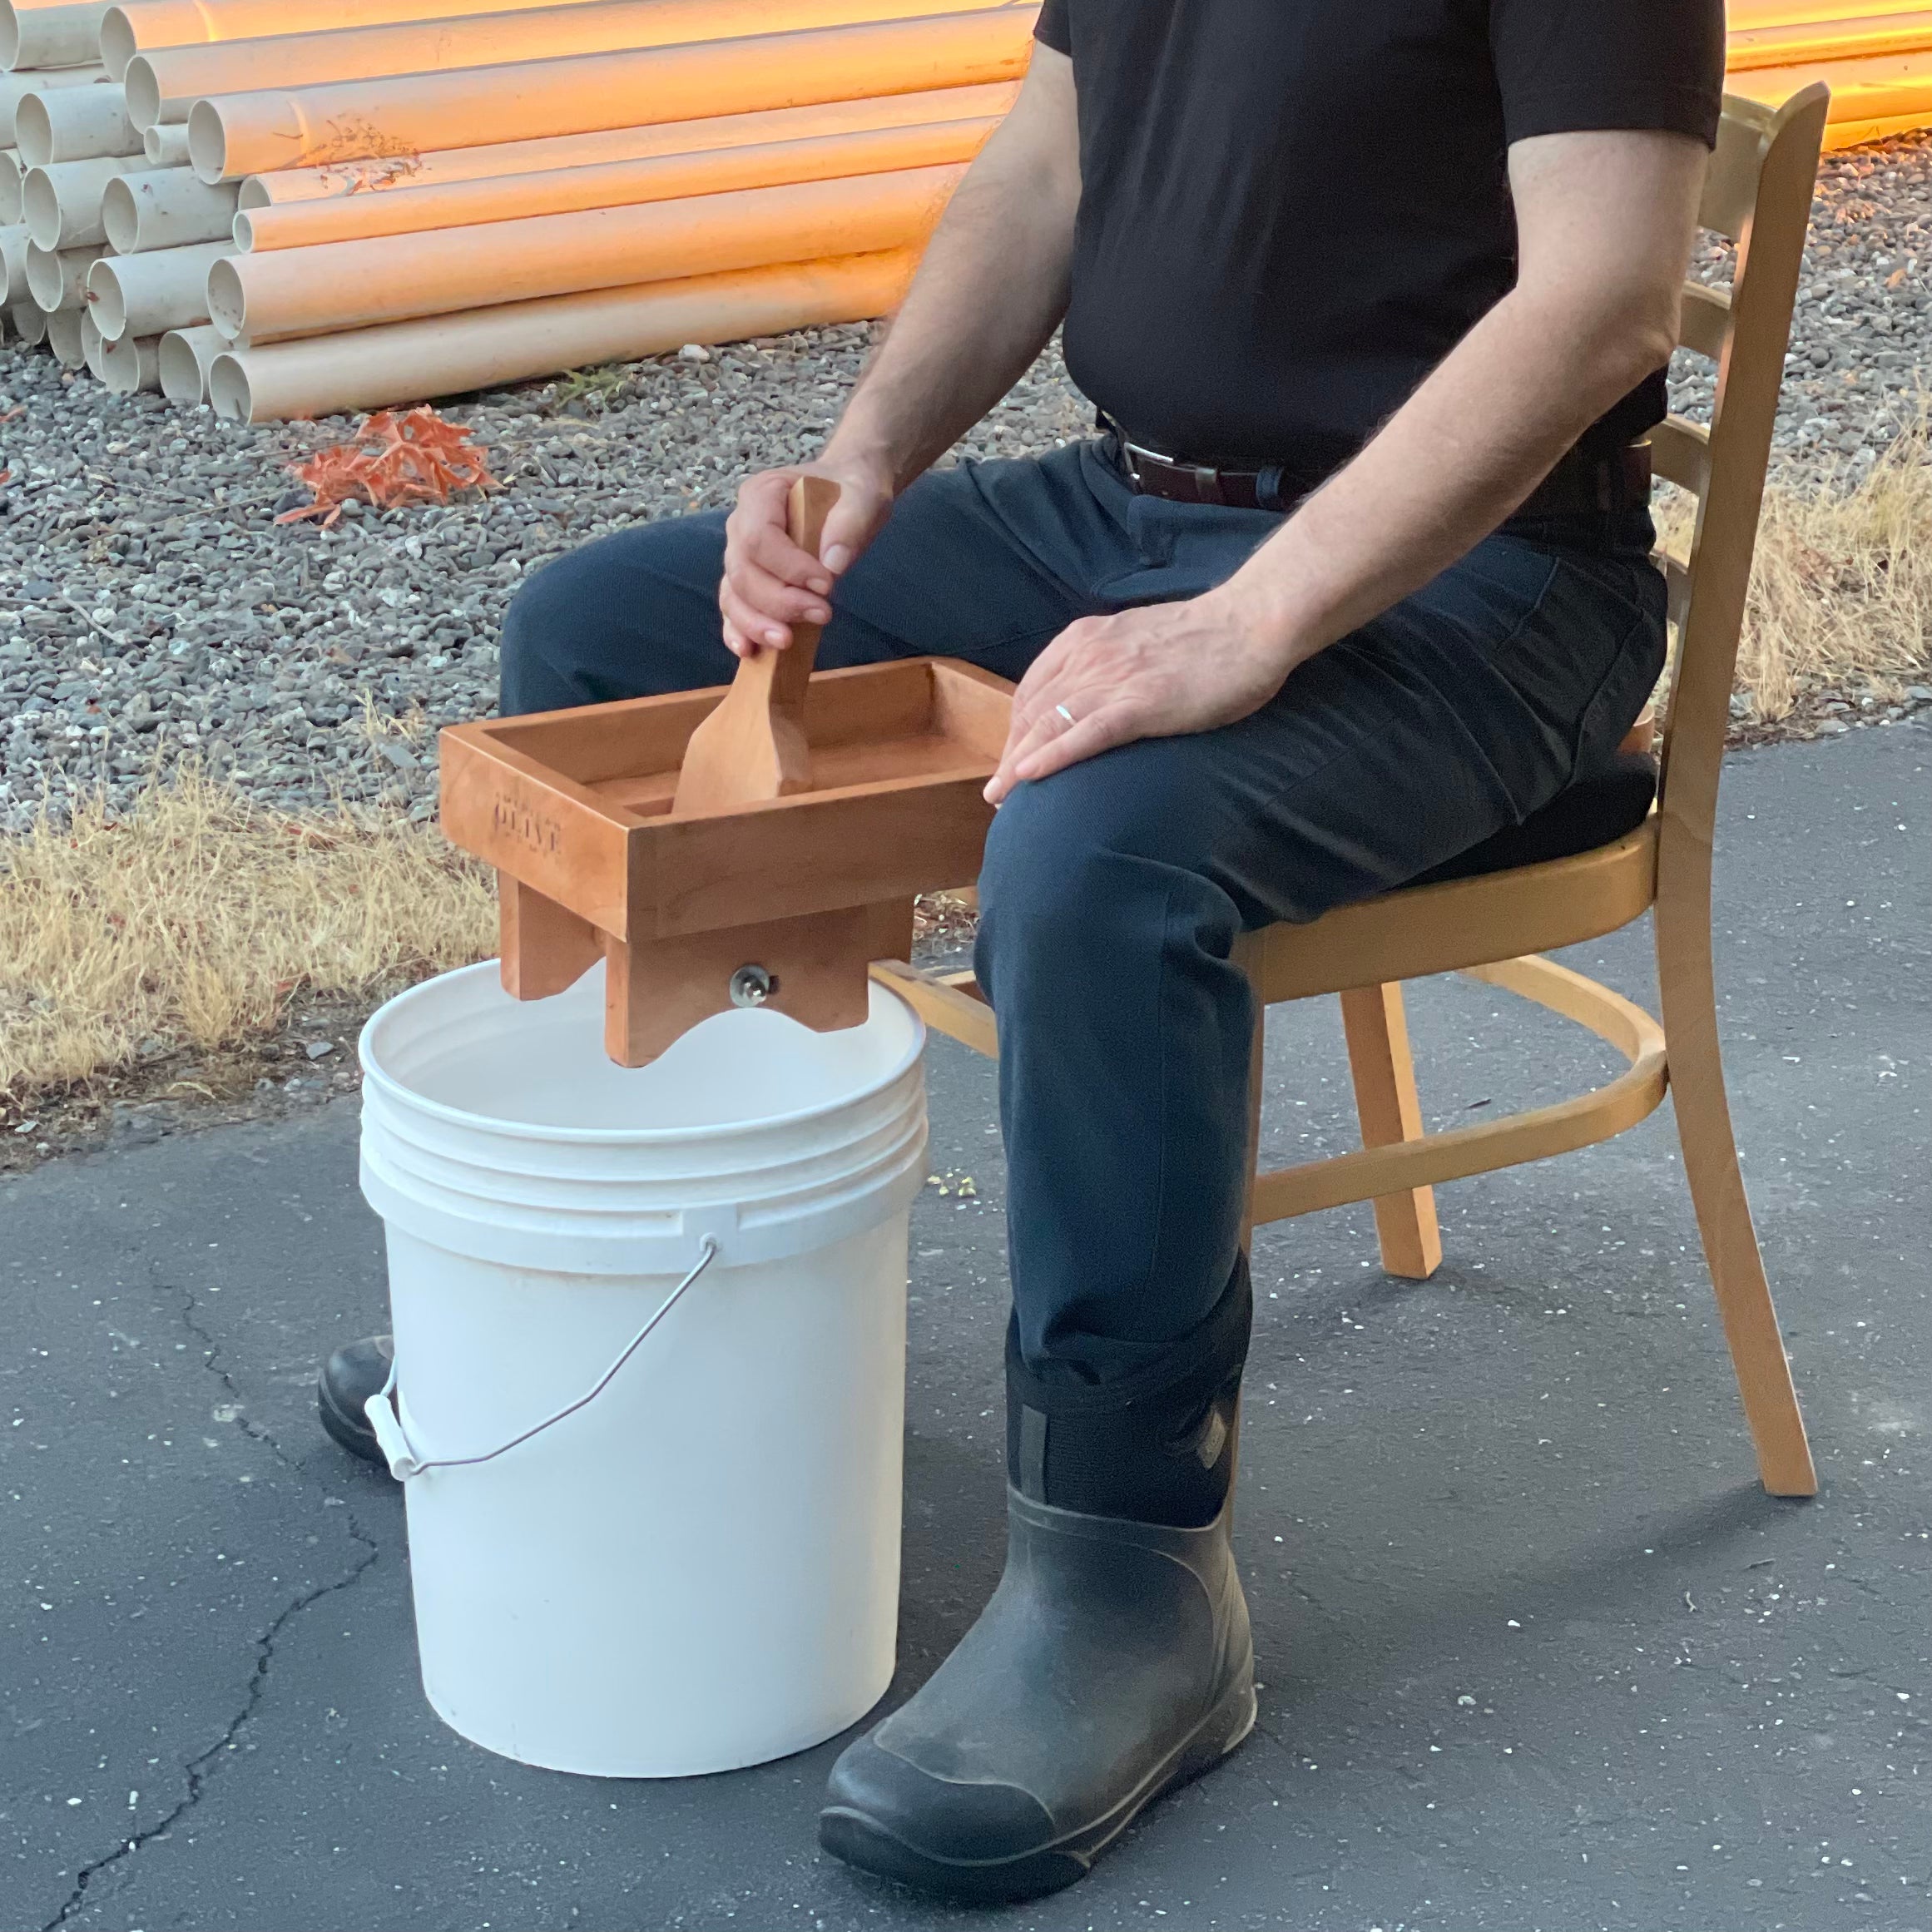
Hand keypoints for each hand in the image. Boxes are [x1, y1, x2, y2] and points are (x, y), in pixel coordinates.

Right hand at [719, 452, 893, 658]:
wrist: (845, 493)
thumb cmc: (851, 491)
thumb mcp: (863, 496)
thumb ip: (850, 523)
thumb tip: (831, 565)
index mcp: (762, 493)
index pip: (759, 537)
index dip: (788, 568)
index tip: (826, 585)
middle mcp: (740, 523)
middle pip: (743, 571)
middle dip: (778, 602)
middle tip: (822, 615)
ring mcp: (739, 554)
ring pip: (733, 594)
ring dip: (756, 623)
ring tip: (786, 642)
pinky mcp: (747, 581)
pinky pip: (733, 607)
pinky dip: (739, 630)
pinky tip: (749, 652)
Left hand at [984, 589, 1299, 804]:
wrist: (1250, 625)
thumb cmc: (1207, 638)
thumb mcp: (1141, 639)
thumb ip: (1112, 661)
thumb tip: (1099, 693)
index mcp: (1087, 638)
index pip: (1034, 688)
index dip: (1016, 727)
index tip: (1010, 757)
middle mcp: (1089, 655)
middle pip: (1031, 710)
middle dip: (1010, 753)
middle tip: (998, 790)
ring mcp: (1113, 680)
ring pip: (1048, 725)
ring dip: (1018, 764)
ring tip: (1001, 798)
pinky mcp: (1139, 705)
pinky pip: (1083, 734)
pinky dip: (1051, 757)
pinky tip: (1029, 778)